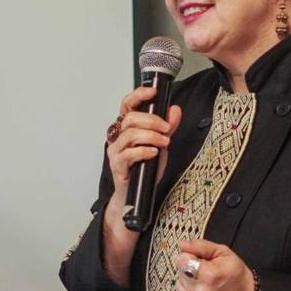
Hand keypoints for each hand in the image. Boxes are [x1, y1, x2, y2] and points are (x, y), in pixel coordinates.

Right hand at [100, 86, 181, 285]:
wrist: (137, 197)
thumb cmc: (145, 170)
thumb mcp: (161, 145)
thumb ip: (168, 127)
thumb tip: (174, 110)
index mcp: (127, 128)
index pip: (127, 105)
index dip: (137, 95)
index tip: (151, 93)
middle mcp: (118, 138)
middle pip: (129, 118)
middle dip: (151, 120)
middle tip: (166, 129)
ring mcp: (116, 152)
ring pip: (129, 134)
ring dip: (151, 136)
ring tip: (163, 143)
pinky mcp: (117, 167)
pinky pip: (128, 154)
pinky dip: (144, 151)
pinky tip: (154, 153)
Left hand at [174, 239, 255, 290]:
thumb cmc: (237, 275)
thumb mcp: (223, 252)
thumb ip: (200, 246)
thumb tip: (182, 244)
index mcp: (209, 275)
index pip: (180, 260)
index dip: (189, 256)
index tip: (198, 259)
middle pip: (179, 272)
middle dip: (189, 269)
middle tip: (206, 272)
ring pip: (179, 286)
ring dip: (189, 282)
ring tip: (205, 283)